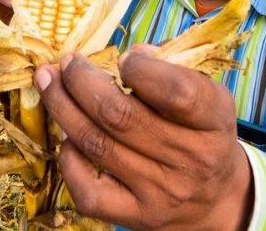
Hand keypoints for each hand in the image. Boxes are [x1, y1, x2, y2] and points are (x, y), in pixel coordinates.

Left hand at [34, 45, 253, 229]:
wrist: (216, 200)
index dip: (141, 69)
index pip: (176, 93)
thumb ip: (173, 66)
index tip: (124, 58)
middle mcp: (190, 159)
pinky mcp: (135, 216)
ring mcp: (160, 192)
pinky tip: (67, 136)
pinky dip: (69, 159)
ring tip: (49, 82)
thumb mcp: (206, 94)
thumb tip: (134, 52)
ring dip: (63, 107)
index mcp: (213, 121)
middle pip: (119, 115)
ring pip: (96, 145)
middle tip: (66, 62)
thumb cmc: (202, 132)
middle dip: (81, 80)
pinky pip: (88, 191)